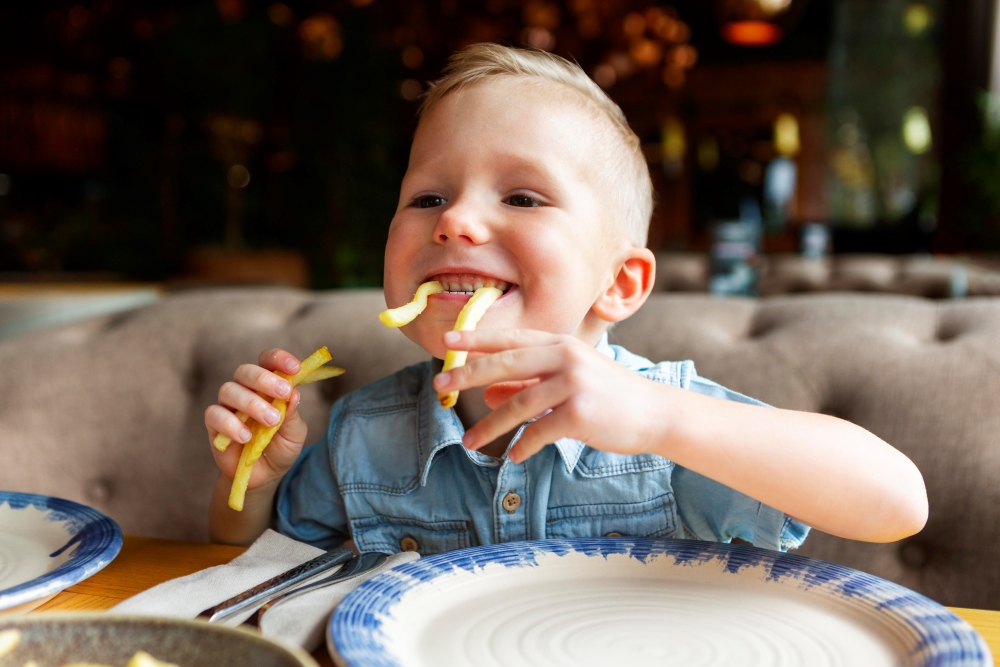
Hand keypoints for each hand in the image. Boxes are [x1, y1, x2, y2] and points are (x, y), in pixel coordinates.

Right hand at [205, 348, 308, 488]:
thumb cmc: (281, 447)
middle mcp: (245, 390)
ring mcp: (228, 406)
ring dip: (252, 403)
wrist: (265, 476)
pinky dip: (231, 423)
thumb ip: (292, 414)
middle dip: (265, 379)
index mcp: (267, 385)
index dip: (278, 359)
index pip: (267, 361)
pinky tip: (246, 436)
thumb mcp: (294, 433)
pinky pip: (215, 415)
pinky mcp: (214, 425)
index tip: (294, 367)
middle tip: (284, 393)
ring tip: (271, 421)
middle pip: (245, 371)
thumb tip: (294, 394)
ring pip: (229, 390)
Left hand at [433, 329, 667, 462]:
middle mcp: (565, 357)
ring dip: (489, 426)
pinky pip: (539, 432)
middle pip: (505, 364)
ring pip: (517, 404)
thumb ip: (529, 383)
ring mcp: (573, 384)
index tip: (447, 341)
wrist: (654, 413)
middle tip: (440, 387)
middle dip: (467, 375)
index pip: (510, 338)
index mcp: (561, 344)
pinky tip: (513, 456)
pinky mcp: (579, 413)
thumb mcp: (569, 380)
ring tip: (469, 442)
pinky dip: (523, 446)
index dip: (477, 339)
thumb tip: (490, 392)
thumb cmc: (608, 396)